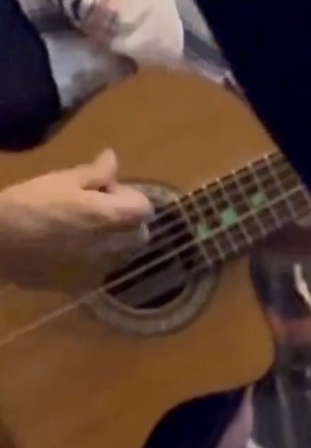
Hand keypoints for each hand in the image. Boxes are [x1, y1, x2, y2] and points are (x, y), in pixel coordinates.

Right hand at [0, 150, 152, 289]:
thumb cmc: (28, 204)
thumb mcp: (62, 180)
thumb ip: (96, 173)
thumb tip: (113, 160)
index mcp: (111, 217)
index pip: (145, 208)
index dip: (126, 195)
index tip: (100, 191)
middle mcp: (112, 248)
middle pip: (139, 234)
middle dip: (125, 221)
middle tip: (92, 210)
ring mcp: (98, 271)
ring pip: (122, 254)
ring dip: (112, 241)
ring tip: (79, 230)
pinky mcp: (81, 287)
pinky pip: (101, 270)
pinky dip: (94, 260)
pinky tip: (67, 250)